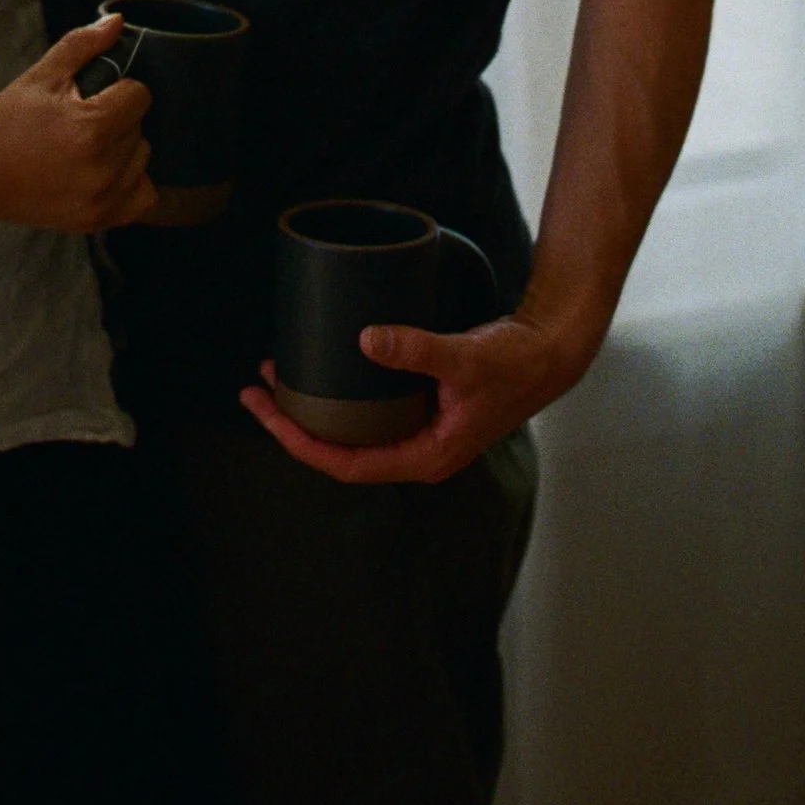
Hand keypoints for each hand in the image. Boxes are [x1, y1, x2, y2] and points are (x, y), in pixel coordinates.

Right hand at [0, 16, 155, 235]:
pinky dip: (131, 183)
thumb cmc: (4, 122)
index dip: (117, 88)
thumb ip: (83, 45)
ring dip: (124, 150)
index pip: (140, 95)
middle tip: (80, 120)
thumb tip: (119, 21)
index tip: (90, 95)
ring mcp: (101, 200)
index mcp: (92, 128)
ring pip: (143, 160)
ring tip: (88, 146)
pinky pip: (142, 198)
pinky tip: (105, 173)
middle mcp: (103, 169)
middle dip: (118, 118)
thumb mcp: (40, 76)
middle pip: (142, 128)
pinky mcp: (96, 220)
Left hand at [239, 311, 590, 484]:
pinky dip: (339, 392)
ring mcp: (418, 430)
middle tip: (255, 390)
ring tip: (276, 375)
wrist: (549, 352)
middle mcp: (416, 450)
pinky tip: (322, 368)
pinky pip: (368, 409)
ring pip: (352, 429)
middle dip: (295, 424)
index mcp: (425, 457)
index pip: (348, 465)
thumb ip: (417, 349)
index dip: (302, 443)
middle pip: (341, 450)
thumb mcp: (465, 358)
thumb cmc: (515, 364)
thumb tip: (366, 339)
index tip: (268, 413)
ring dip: (313, 407)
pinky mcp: (421, 408)